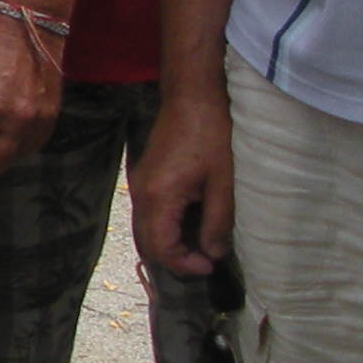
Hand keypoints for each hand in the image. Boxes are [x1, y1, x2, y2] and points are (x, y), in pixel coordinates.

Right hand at [131, 88, 231, 274]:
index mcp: (159, 197)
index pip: (160, 247)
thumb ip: (217, 222)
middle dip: (173, 259)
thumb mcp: (223, 182)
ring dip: (168, 244)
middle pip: (145, 243)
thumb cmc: (212, 135)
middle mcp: (141, 194)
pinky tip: (190, 224)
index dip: (184, 264)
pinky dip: (164, 229)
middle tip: (204, 261)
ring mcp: (139, 185)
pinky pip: (147, 215)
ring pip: (144, 230)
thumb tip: (212, 253)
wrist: (192, 97)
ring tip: (199, 246)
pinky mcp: (144, 178)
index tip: (210, 265)